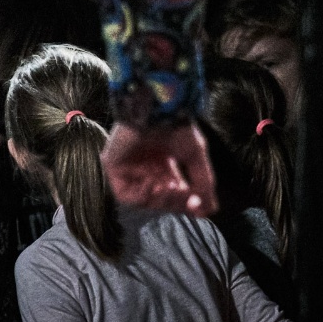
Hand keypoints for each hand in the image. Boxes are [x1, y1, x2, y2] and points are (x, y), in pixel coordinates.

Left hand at [101, 120, 216, 216]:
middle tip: (188, 196)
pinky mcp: (112, 166)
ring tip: (173, 188)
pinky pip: (124, 193)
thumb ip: (203, 184)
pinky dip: (141, 196)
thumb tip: (210, 211)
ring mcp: (127, 167)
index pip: (172, 192)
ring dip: (160, 199)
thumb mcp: (196, 157)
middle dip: (175, 201)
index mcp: (162, 162)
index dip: (185, 202)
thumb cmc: (177, 127)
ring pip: (142, 199)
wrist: (159, 109)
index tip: (198, 206)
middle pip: (158, 198)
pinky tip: (155, 186)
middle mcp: (144, 166)